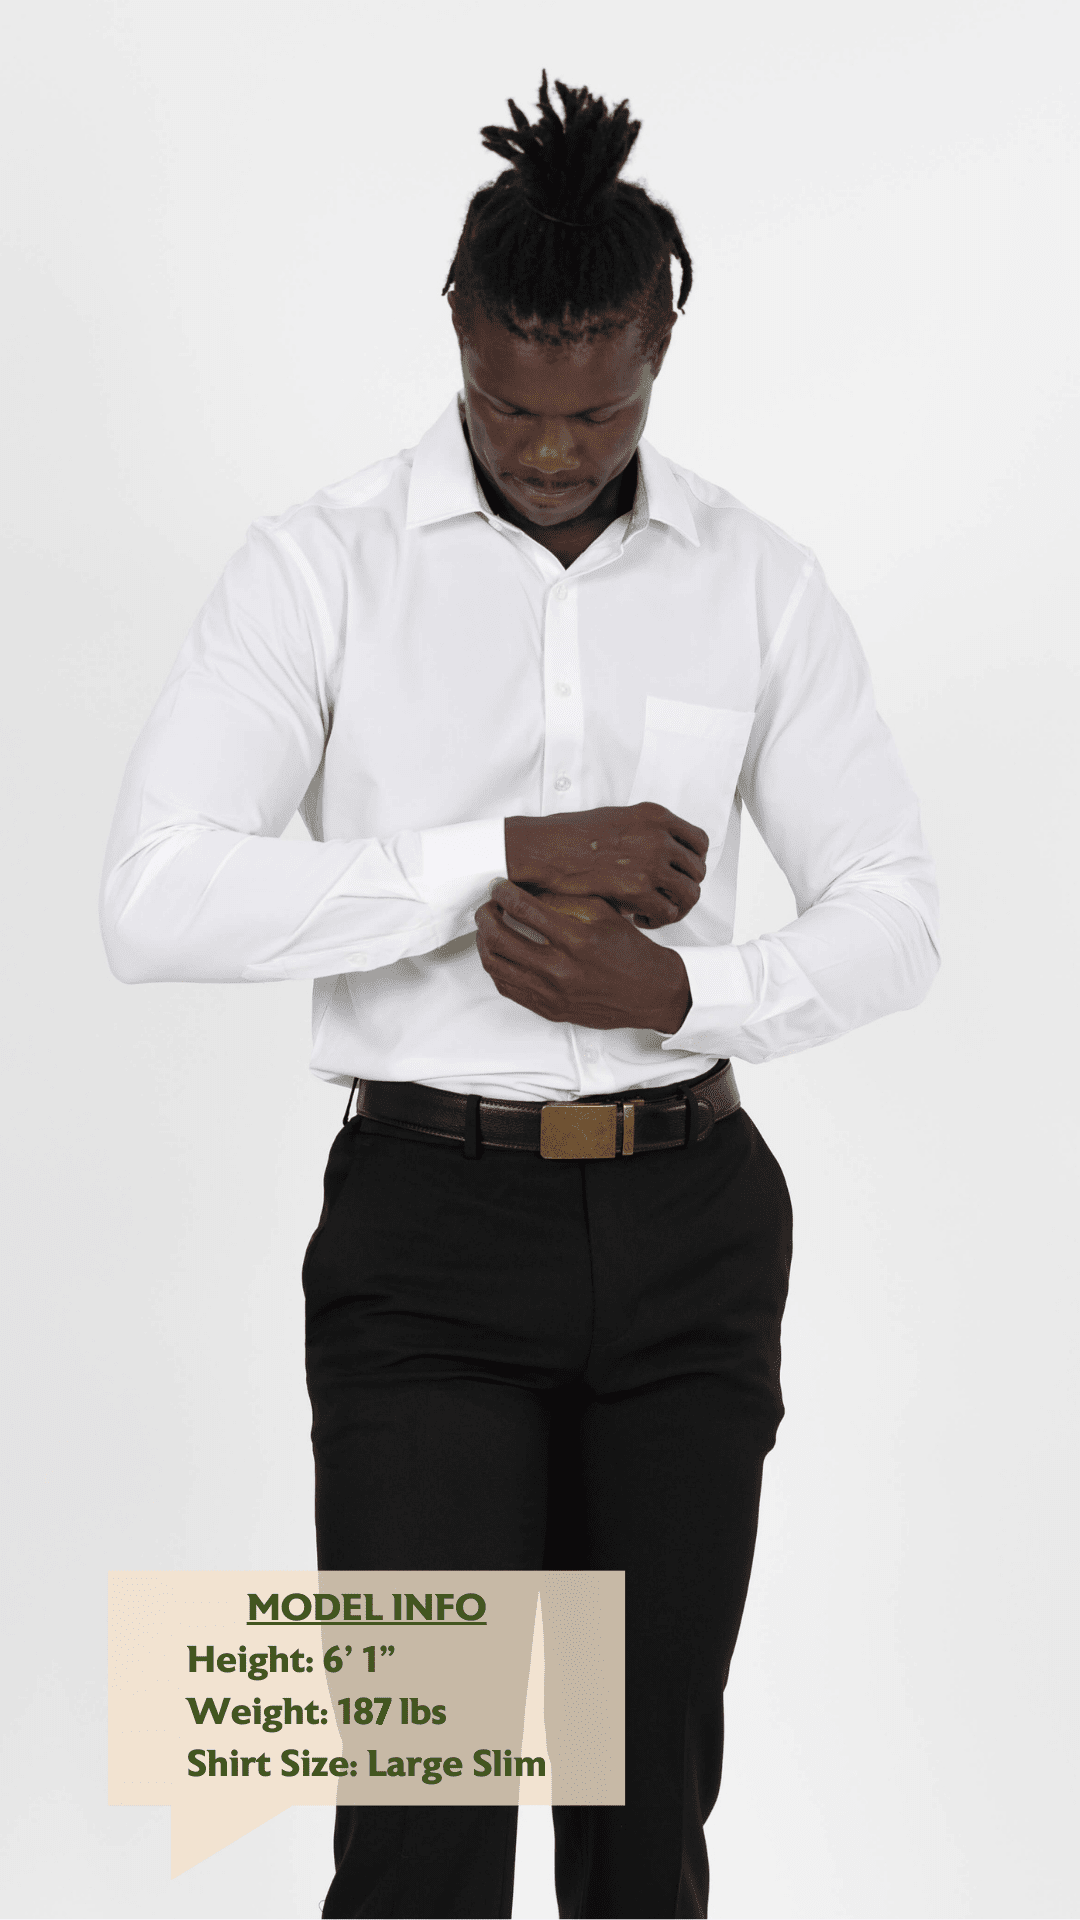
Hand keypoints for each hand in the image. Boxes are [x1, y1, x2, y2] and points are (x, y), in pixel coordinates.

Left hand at [474, 882, 691, 1032]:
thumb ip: (566, 900)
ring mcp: (552, 993)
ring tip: (489, 928)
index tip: (499, 887)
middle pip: (499, 938)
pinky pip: (506, 987)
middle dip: (485, 915)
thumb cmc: (631, 953)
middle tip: (488, 906)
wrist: (650, 993)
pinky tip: (501, 953)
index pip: (523, 909)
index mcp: (577, 940)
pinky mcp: (548, 1009)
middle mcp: (561, 969)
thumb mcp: (604, 913)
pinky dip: (497, 966)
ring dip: (485, 941)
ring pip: (495, 965)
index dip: (503, 893)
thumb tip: (529, 887)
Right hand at [504, 803, 707, 929]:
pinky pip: (667, 912)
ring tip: (654, 912)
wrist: (547, 848)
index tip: (681, 874)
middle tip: (666, 898)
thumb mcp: (619, 818)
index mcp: (656, 816)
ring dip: (675, 907)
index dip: (694, 862)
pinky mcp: (638, 887)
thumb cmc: (572, 835)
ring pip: (689, 894)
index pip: (700, 841)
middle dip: (684, 888)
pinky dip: (657, 921)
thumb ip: (647, 832)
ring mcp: (651, 861)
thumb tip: (663, 852)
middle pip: (698, 870)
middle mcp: (659, 836)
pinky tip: (639, 918)